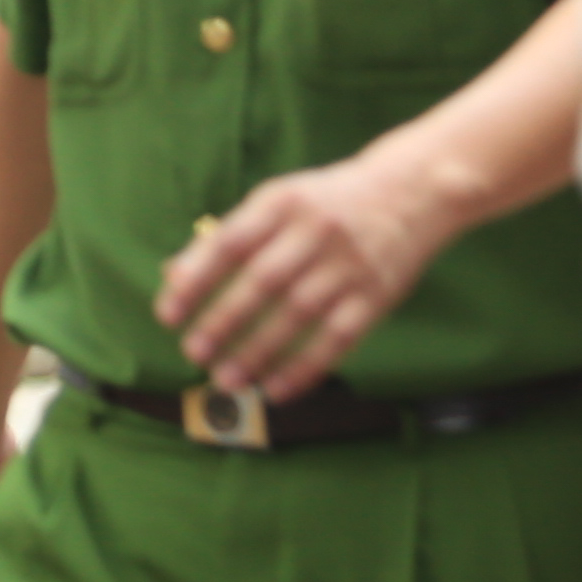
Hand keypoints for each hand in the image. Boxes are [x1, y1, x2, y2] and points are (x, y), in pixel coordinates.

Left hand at [157, 140, 458, 399]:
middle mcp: (315, 230)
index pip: (230, 243)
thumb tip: (173, 276)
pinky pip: (337, 339)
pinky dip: (305, 369)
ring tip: (225, 380)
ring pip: (297, 315)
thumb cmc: (328, 201)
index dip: (196, 280)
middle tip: (193, 353)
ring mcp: (349, 264)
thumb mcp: (279, 201)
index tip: (167, 314)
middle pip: (262, 281)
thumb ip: (230, 236)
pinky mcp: (377, 296)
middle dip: (222, 321)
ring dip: (258, 352)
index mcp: (282, 202)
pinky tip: (276, 391)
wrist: (413, 190)